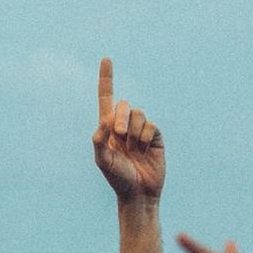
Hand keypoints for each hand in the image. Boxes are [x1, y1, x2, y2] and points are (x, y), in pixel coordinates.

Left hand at [92, 58, 164, 200]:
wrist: (139, 193)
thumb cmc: (117, 179)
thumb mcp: (102, 162)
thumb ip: (98, 142)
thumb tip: (103, 123)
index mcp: (107, 129)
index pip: (105, 99)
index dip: (106, 79)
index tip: (106, 59)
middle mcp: (123, 126)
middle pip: (123, 105)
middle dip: (120, 117)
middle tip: (119, 135)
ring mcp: (139, 130)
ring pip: (138, 113)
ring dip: (133, 130)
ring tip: (133, 149)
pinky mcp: (154, 136)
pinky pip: (150, 125)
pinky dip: (145, 136)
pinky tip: (144, 149)